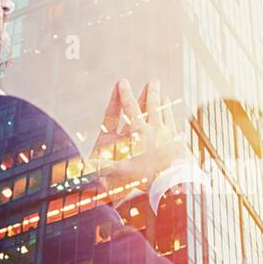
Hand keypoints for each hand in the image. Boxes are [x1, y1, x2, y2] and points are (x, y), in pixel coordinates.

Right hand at [89, 78, 192, 195]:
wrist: (172, 183)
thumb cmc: (145, 178)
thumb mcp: (122, 171)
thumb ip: (105, 165)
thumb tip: (86, 162)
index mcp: (139, 132)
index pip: (130, 108)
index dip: (125, 94)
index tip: (122, 81)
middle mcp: (155, 129)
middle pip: (153, 106)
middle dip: (150, 92)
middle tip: (152, 81)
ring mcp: (168, 135)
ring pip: (165, 114)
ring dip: (163, 104)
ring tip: (163, 96)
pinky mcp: (177, 143)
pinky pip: (174, 126)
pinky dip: (172, 119)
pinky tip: (172, 118)